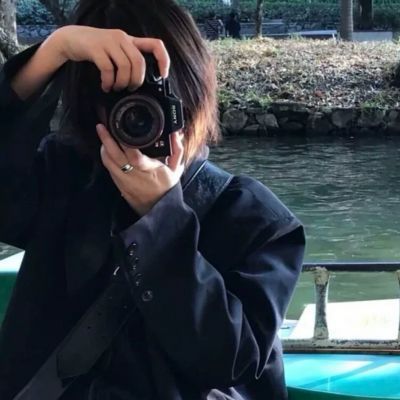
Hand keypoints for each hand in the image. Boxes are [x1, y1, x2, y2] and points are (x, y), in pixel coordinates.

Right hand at [50, 25, 169, 91]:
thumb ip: (128, 61)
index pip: (155, 45)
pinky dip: (109, 82)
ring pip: (125, 66)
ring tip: (116, 88)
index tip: (163, 75)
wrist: (71, 39)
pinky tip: (106, 86)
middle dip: (137, 80)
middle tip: (130, 88)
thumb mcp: (116, 52)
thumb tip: (140, 83)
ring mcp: (108, 41)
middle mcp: (122, 38)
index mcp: (131, 41)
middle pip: (139, 62)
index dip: (163, 60)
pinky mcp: (95, 47)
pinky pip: (108, 69)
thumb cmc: (96, 50)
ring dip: (122, 83)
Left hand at [96, 124, 184, 215]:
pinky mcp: (119, 185)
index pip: (136, 157)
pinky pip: (109, 169)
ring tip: (104, 135)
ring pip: (108, 162)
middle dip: (107, 141)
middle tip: (101, 127)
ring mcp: (124, 181)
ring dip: (104, 148)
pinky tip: (108, 150)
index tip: (120, 131)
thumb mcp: (176, 169)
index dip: (126, 144)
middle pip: (116, 157)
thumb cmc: (167, 188)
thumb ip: (177, 150)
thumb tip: (176, 134)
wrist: (158, 209)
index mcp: (150, 171)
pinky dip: (106, 157)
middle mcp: (135, 176)